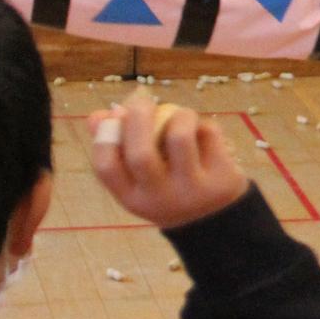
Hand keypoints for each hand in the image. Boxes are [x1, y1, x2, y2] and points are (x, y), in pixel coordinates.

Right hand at [87, 92, 246, 229]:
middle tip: (143, 97)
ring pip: (180, 136)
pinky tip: (201, 134)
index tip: (114, 116)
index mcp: (132, 198)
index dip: (105, 134)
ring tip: (180, 116)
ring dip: (177, 114)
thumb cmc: (167, 187)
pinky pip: (208, 133)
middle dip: (138, 115)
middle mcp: (159, 198)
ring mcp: (192, 190)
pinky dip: (202, 124)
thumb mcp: (139, 179)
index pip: (106, 166)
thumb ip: (116, 148)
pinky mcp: (222, 178)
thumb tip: (97, 116)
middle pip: (141, 153)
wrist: (215, 221)